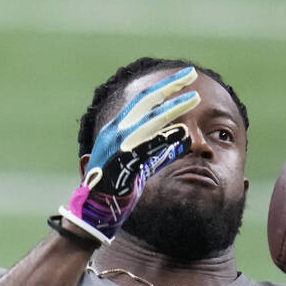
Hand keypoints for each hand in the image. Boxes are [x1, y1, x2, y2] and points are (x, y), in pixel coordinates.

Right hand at [59, 66, 200, 244]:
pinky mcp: (123, 162)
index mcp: (116, 129)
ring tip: (193, 98)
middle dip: (170, 86)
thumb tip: (182, 136)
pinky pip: (149, 147)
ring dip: (173, 108)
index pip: (142, 101)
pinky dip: (167, 138)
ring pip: (150, 121)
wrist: (92, 211)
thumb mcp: (137, 163)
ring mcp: (118, 146)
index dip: (164, 87)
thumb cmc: (114, 188)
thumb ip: (156, 149)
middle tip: (191, 75)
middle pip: (147, 102)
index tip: (184, 78)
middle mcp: (115, 132)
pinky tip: (184, 131)